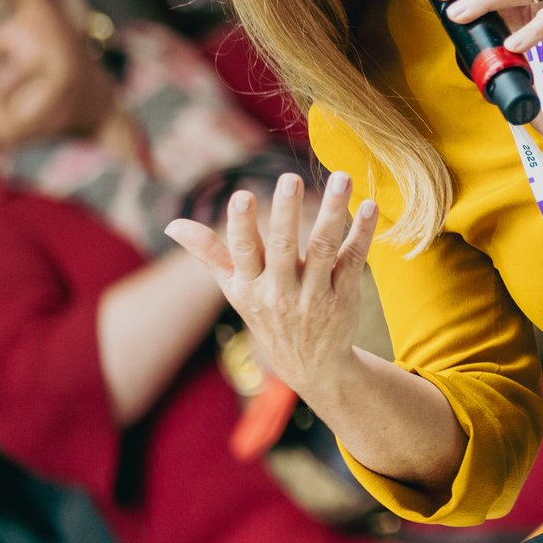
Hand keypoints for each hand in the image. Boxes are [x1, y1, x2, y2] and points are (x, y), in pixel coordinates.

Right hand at [166, 173, 376, 396]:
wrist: (310, 365)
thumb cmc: (267, 314)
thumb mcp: (235, 290)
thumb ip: (209, 254)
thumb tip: (173, 226)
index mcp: (250, 286)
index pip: (243, 253)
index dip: (241, 226)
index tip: (242, 196)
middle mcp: (280, 291)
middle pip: (283, 247)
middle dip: (286, 213)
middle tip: (291, 179)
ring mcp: (314, 294)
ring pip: (323, 249)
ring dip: (333, 212)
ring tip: (341, 178)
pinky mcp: (344, 295)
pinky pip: (353, 260)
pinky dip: (362, 233)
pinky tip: (369, 206)